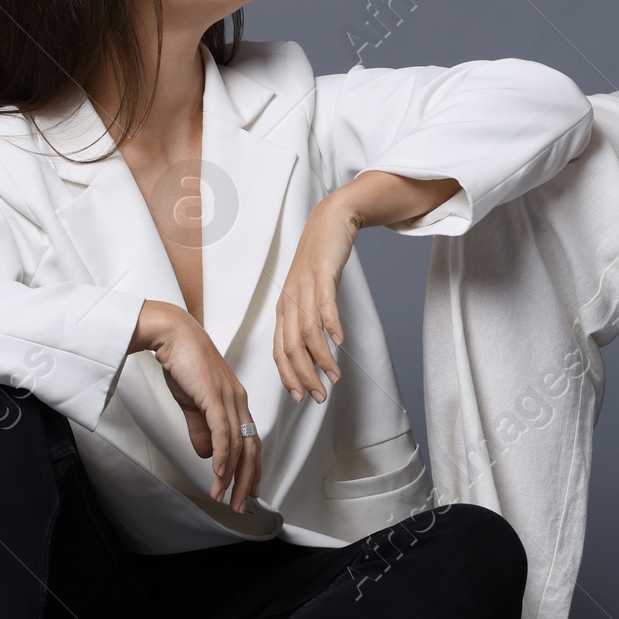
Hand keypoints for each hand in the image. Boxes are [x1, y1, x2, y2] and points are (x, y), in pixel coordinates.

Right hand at [130, 300, 260, 510]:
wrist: (173, 334)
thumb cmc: (183, 363)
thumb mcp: (193, 402)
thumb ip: (201, 428)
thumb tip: (208, 454)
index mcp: (236, 401)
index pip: (250, 440)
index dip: (251, 468)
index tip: (249, 490)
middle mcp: (238, 400)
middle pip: (251, 447)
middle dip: (246, 480)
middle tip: (241, 505)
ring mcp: (229, 398)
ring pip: (238, 444)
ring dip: (232, 475)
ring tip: (224, 497)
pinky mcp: (215, 395)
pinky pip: (223, 431)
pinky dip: (224, 455)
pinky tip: (220, 473)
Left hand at [274, 192, 360, 402]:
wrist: (330, 221)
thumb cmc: (320, 261)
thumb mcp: (310, 294)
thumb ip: (310, 320)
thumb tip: (318, 352)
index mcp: (284, 308)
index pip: (279, 350)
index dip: (288, 376)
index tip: (300, 397)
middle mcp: (290, 300)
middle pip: (290, 346)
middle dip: (303, 376)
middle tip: (318, 396)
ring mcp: (305, 287)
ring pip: (307, 331)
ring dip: (320, 358)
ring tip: (334, 376)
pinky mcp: (322, 274)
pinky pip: (324, 304)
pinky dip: (330, 325)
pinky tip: (340, 342)